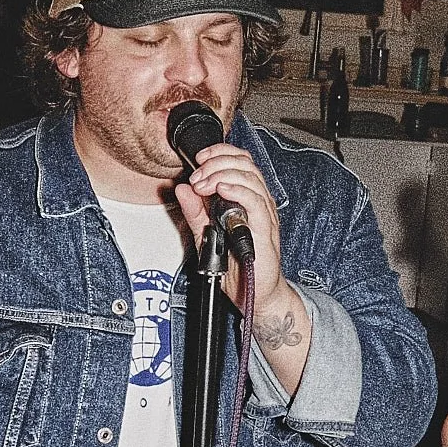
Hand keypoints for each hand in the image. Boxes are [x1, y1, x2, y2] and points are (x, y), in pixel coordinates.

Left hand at [171, 141, 281, 302]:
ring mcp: (262, 214)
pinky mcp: (265, 229)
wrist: (255, 293)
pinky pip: (256, 202)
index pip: (238, 161)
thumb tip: (182, 189)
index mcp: (245, 198)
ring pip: (250, 178)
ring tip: (204, 184)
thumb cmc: (238, 266)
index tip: (198, 159)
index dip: (219, 153)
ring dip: (222, 175)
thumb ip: (194, 212)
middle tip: (197, 176)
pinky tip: (222, 190)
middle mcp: (257, 202)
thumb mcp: (206, 235)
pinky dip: (238, 191)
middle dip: (216, 163)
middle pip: (244, 163)